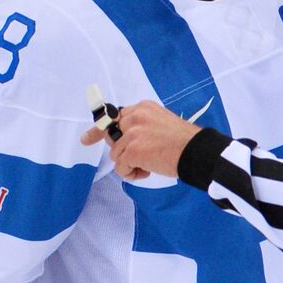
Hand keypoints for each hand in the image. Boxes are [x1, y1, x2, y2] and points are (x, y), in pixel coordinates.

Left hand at [81, 100, 201, 180]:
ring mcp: (132, 133)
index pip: (113, 117)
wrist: (196, 151)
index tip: (86, 139)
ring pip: (116, 155)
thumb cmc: (184, 142)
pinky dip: (133, 174)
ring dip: (131, 165)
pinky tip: (148, 172)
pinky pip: (121, 167)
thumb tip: (124, 142)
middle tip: (131, 162)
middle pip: (111, 137)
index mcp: (142, 108)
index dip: (99, 130)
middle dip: (119, 151)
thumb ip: (141, 126)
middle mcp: (134, 117)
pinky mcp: (132, 150)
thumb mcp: (160, 123)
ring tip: (151, 165)